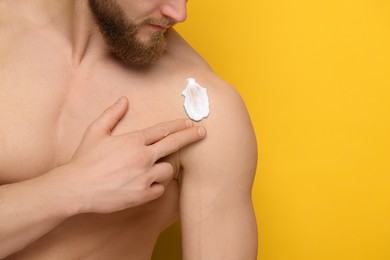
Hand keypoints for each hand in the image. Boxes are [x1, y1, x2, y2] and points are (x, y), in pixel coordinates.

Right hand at [63, 96, 205, 213]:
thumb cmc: (84, 159)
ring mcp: (145, 177)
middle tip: (203, 132)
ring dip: (164, 168)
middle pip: (174, 144)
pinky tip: (145, 185)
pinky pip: (160, 189)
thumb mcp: (95, 132)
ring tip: (153, 169)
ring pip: (168, 170)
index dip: (179, 125)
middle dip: (191, 136)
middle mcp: (143, 157)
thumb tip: (124, 99)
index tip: (190, 122)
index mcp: (133, 140)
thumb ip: (112, 114)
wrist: (76, 188)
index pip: (163, 130)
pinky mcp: (143, 194)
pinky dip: (155, 186)